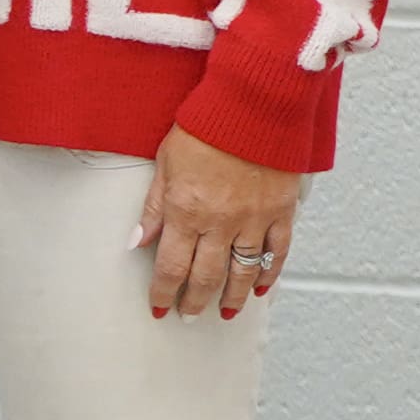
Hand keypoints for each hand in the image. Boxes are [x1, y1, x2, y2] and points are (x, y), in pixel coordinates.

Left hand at [137, 128, 303, 320]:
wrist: (253, 106)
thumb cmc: (206, 127)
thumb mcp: (165, 163)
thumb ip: (153, 207)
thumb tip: (138, 240)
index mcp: (186, 211)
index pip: (172, 267)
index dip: (164, 292)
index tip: (159, 306)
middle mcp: (220, 222)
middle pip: (206, 276)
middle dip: (194, 300)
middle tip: (188, 313)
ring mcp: (254, 219)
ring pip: (243, 272)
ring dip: (233, 296)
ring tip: (225, 311)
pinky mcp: (281, 212)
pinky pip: (276, 252)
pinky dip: (268, 273)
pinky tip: (261, 287)